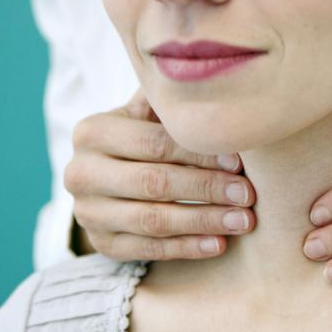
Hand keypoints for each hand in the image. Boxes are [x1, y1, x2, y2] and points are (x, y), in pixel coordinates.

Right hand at [64, 90, 256, 260]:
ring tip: (244, 220)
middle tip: (249, 195)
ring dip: (204, 221)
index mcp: (93, 131)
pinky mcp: (102, 244)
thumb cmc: (142, 136)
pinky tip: (220, 244)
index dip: (200, 153)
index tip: (241, 162)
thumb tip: (220, 82)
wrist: (106, 178)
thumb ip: (171, 102)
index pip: (155, 142)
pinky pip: (149, 249)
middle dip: (208, 188)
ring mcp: (88, 212)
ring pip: (154, 220)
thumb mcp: (146, 112)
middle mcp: (81, 172)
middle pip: (155, 182)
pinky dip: (188, 248)